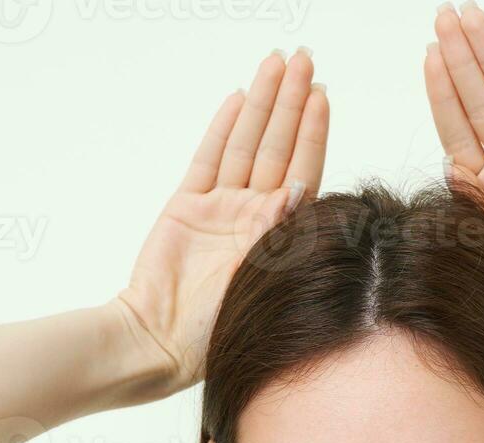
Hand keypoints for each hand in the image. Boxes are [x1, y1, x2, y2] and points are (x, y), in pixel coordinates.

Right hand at [116, 49, 328, 390]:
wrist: (159, 342)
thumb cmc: (214, 329)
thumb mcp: (260, 283)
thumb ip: (278, 236)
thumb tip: (298, 191)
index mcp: (278, 236)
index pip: (303, 171)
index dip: (313, 132)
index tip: (324, 95)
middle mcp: (253, 216)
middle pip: (278, 147)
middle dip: (292, 102)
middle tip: (305, 58)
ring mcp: (220, 209)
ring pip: (246, 144)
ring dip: (263, 104)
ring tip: (277, 64)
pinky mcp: (186, 208)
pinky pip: (209, 158)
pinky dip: (223, 128)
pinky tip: (239, 97)